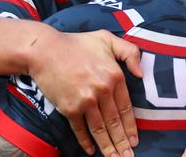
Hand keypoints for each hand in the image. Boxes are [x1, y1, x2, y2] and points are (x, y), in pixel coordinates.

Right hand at [28, 30, 142, 155]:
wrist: (44, 49)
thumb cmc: (76, 43)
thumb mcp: (107, 38)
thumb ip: (129, 52)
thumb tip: (141, 74)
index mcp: (114, 76)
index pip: (126, 107)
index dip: (131, 126)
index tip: (135, 140)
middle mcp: (102, 90)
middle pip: (115, 123)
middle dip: (122, 143)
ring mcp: (85, 101)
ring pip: (100, 129)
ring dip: (108, 147)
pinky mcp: (69, 108)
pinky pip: (80, 129)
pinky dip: (85, 141)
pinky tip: (91, 150)